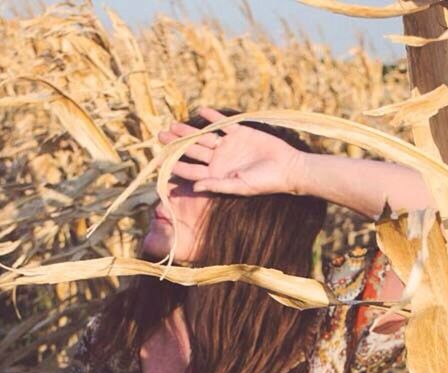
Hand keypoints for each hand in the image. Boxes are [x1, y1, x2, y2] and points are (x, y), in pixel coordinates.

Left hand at [157, 107, 304, 196]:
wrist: (288, 168)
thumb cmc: (264, 182)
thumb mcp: (239, 186)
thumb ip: (216, 185)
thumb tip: (194, 187)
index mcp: (216, 174)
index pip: (191, 170)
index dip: (175, 165)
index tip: (159, 160)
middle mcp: (219, 160)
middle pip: (192, 150)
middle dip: (176, 144)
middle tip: (160, 136)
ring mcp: (228, 145)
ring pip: (203, 137)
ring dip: (188, 131)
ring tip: (173, 125)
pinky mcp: (239, 132)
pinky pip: (222, 123)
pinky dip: (212, 117)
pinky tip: (200, 111)